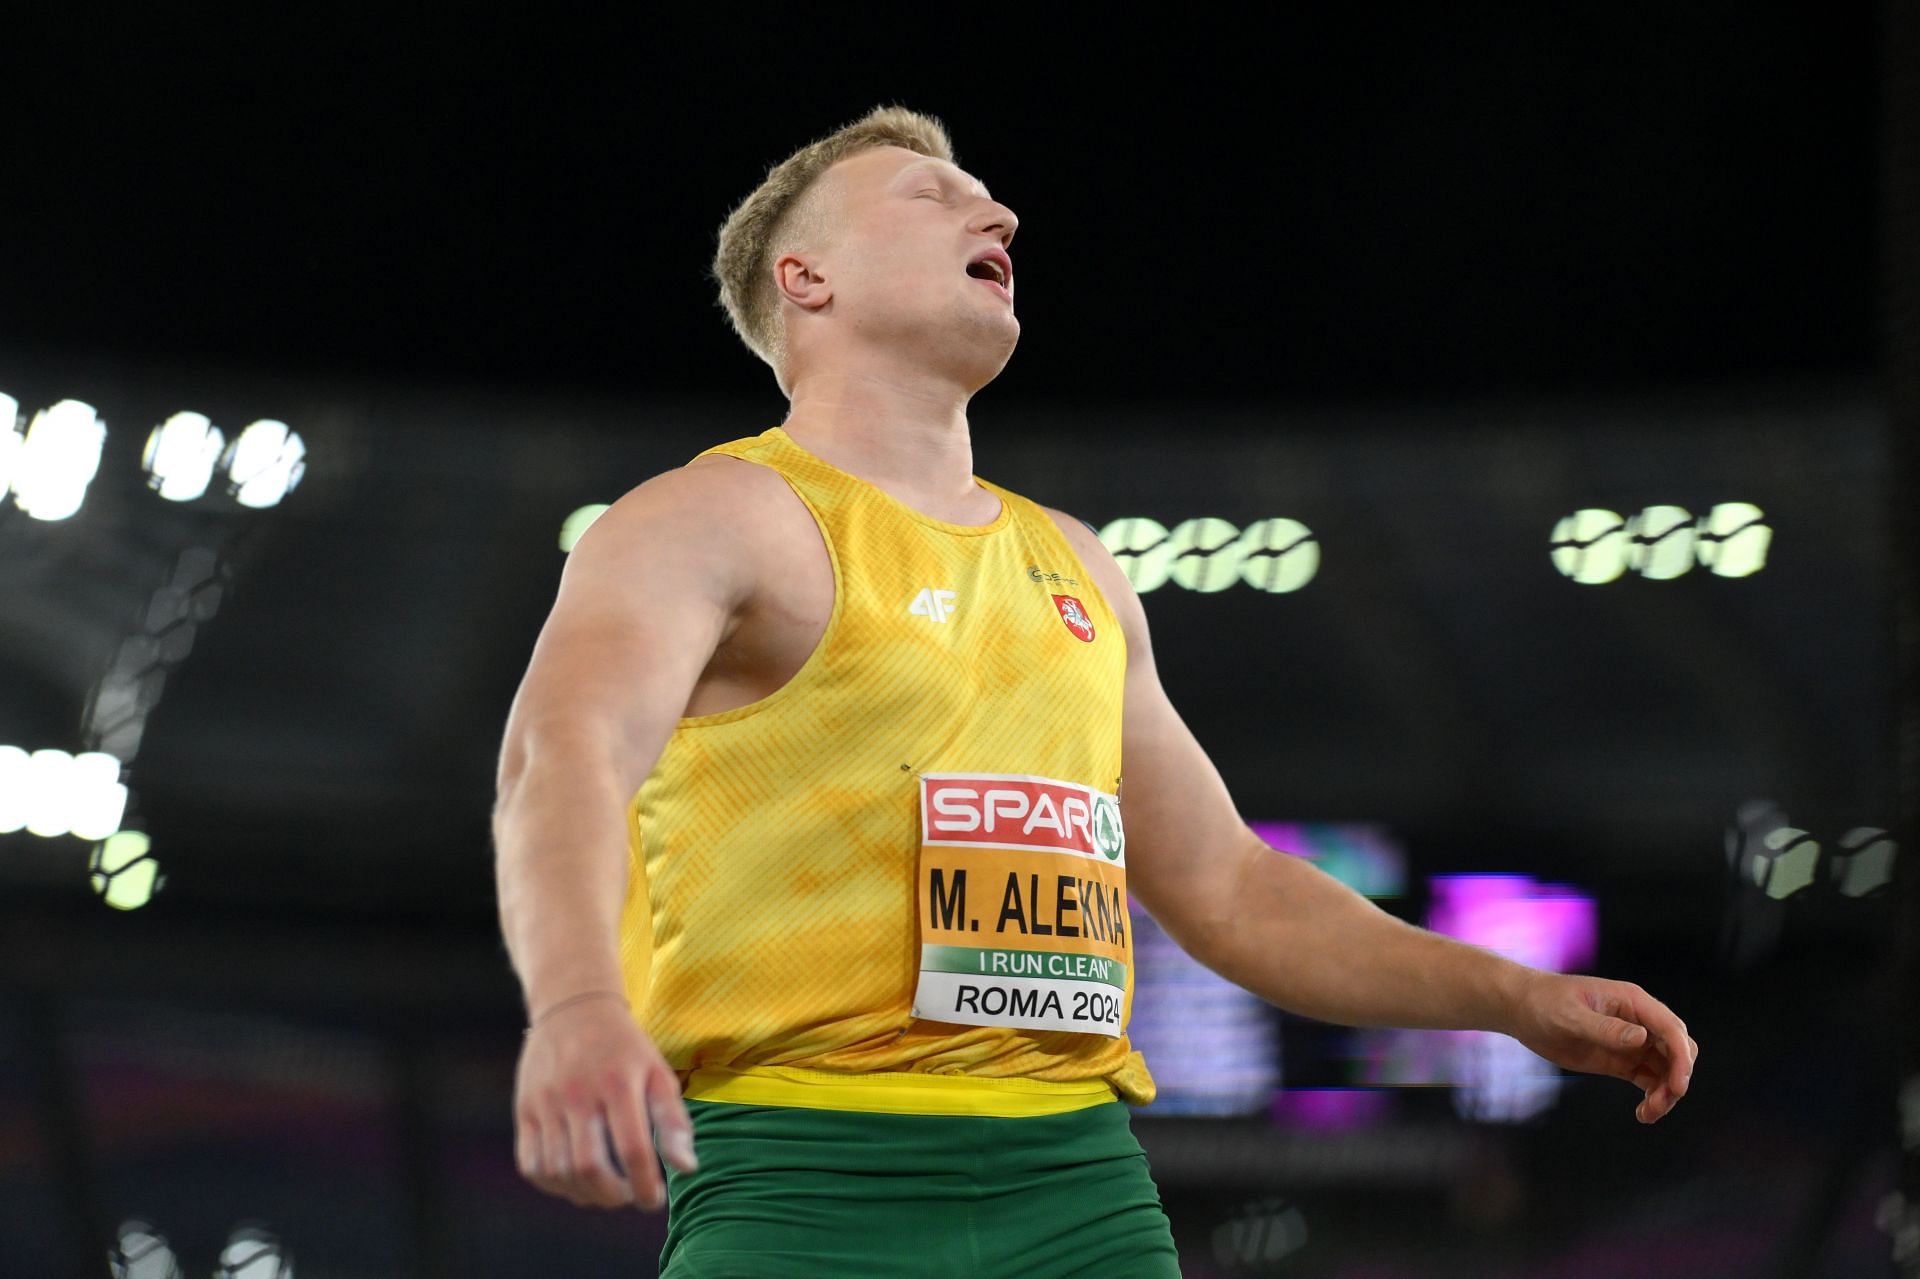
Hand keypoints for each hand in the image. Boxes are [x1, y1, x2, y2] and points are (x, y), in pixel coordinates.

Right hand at [513, 997, 697, 1209]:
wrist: (573, 1006)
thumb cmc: (625, 1049)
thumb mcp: (658, 1073)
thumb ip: (673, 1121)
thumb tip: (687, 1168)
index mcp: (619, 1084)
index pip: (632, 1150)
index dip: (645, 1186)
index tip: (654, 1199)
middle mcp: (578, 1093)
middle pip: (589, 1167)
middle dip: (613, 1196)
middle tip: (627, 1197)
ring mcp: (546, 1103)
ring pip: (558, 1170)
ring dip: (584, 1194)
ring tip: (603, 1192)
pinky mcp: (525, 1109)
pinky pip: (531, 1164)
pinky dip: (552, 1184)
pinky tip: (573, 1181)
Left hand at [1503, 971, 1698, 1123]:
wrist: (1523, 1010)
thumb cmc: (1545, 1003)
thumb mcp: (1570, 1016)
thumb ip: (1605, 1028)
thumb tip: (1641, 1039)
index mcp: (1633, 1002)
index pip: (1671, 1029)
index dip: (1681, 1057)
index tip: (1678, 1086)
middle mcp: (1639, 1021)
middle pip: (1677, 1050)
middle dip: (1677, 1076)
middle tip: (1660, 1103)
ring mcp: (1632, 1042)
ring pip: (1667, 1069)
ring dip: (1666, 1092)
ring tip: (1648, 1114)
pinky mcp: (1621, 1060)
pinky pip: (1649, 1080)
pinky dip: (1653, 1096)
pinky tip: (1643, 1114)